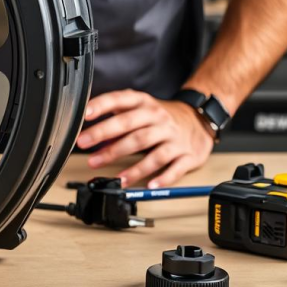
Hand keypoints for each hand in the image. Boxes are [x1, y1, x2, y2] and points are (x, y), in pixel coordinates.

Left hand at [77, 90, 213, 187]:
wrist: (200, 120)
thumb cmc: (162, 117)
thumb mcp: (141, 109)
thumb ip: (117, 118)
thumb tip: (91, 132)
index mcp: (145, 104)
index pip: (122, 100)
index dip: (103, 105)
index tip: (86, 113)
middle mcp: (159, 119)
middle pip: (132, 128)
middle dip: (106, 137)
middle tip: (86, 148)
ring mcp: (174, 137)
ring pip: (152, 152)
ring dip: (133, 168)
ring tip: (116, 178)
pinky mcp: (187, 155)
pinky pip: (175, 168)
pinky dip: (163, 178)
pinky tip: (150, 185)